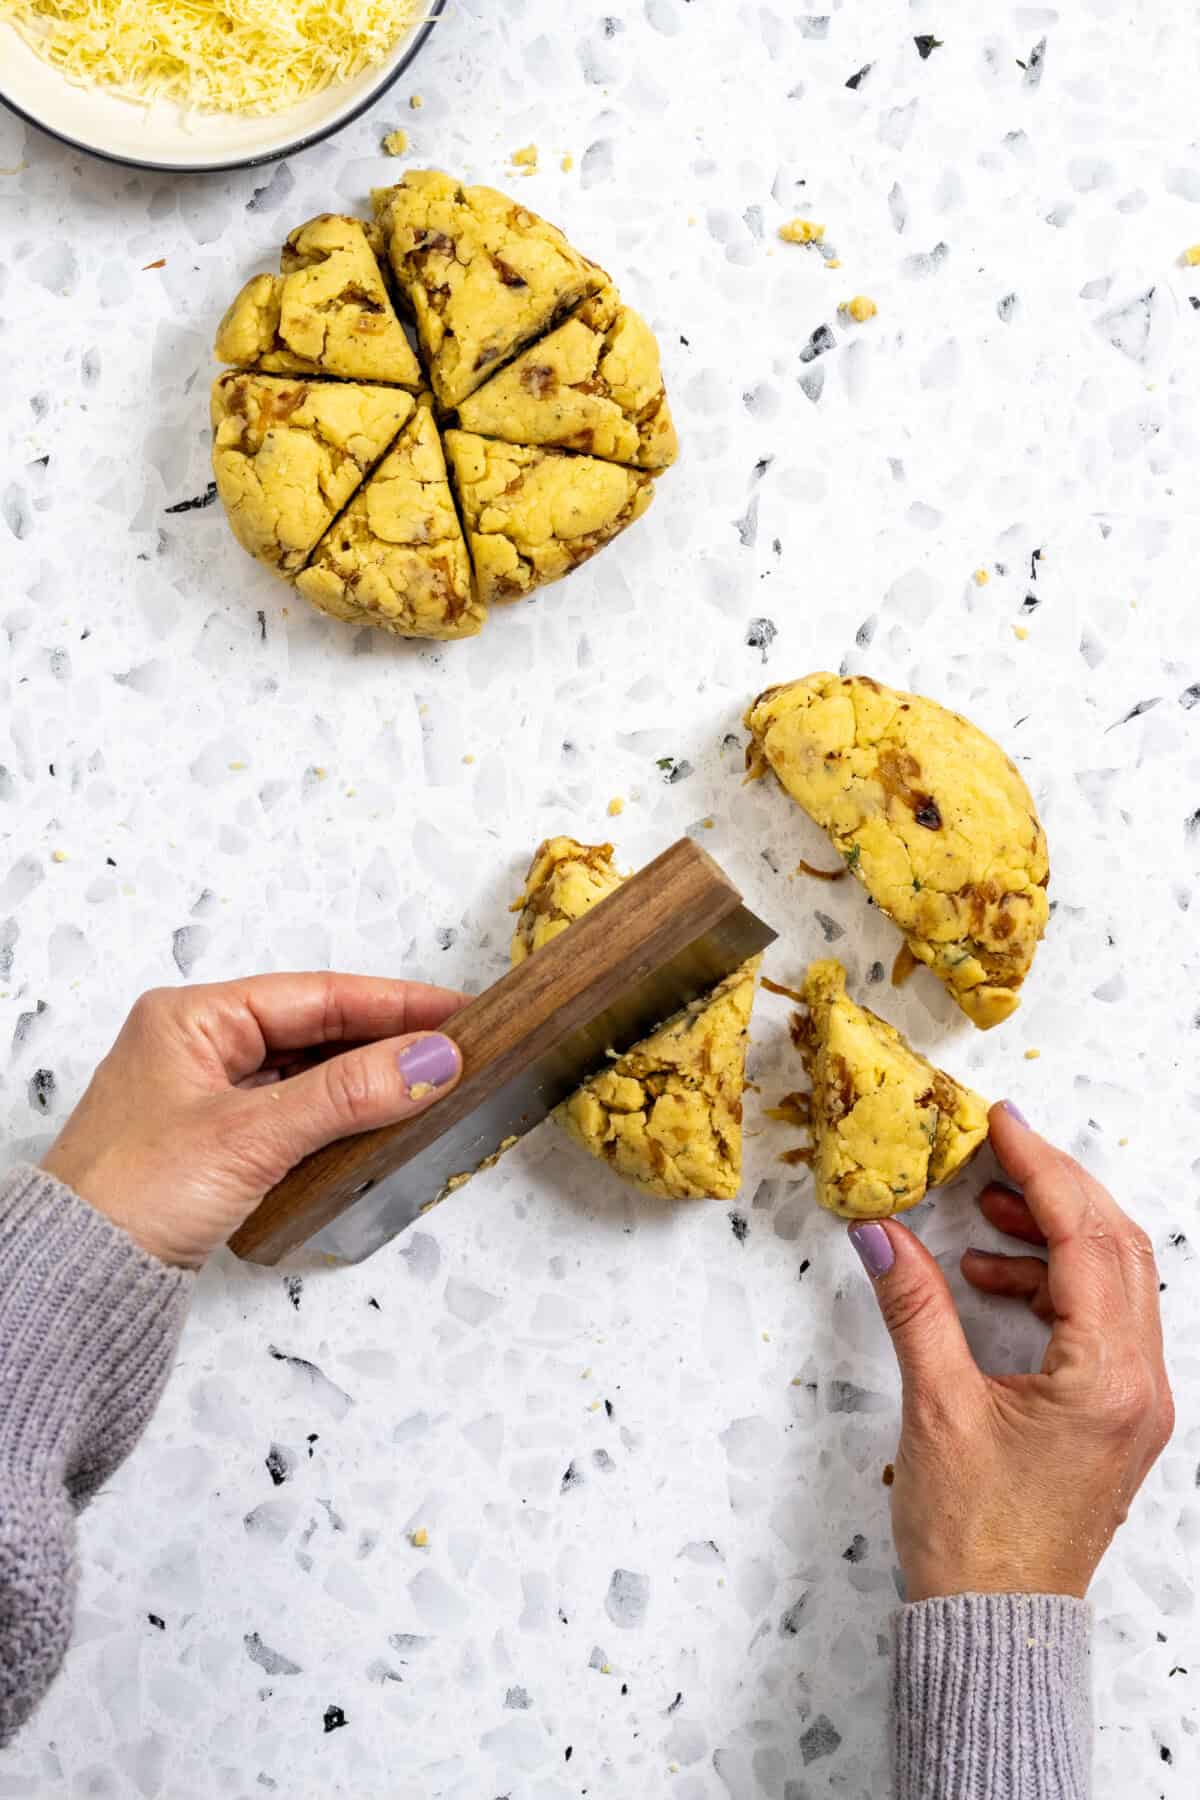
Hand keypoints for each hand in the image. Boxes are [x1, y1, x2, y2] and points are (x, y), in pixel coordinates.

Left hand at [42, 974, 466, 1269]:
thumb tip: (430, 1060)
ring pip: (308, 1070)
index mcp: (192, 1017)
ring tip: (433, 1082)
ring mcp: (207, 1093)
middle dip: (386, 1039)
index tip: (458, 1010)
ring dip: (366, 1078)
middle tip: (459, 1048)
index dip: (394, 1002)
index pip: (316, 995)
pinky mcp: (216, 1140)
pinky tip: (380, 1120)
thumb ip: (348, 1094)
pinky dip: (339, 1113)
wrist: (76, 1279)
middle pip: (315, 1028)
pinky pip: (294, 1109)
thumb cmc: (131, 1196)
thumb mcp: (253, 1136)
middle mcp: (198, 1045)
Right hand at [848, 1102, 1172, 1601]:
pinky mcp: (1114, 1415)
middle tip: (998, 1150)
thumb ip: (913, 1306)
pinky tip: (990, 1278)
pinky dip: (1049, 1283)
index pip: (1087, 1242)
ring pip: (1114, 1281)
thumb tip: (881, 1231)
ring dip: (1053, 1235)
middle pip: (1119, 1250)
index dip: (1043, 1171)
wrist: (993, 1628)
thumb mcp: (937, 1407)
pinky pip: (1099, 1320)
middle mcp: (1139, 1386)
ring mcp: (1134, 1403)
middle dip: (1057, 1189)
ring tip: (984, 1213)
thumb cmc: (973, 1540)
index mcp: (1108, 1380)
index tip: (1003, 1124)